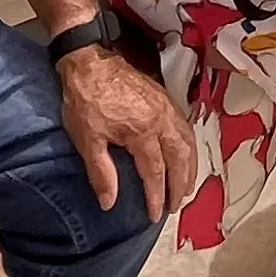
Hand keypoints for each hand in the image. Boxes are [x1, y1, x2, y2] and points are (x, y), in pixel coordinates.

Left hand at [54, 42, 187, 219]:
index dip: (156, 196)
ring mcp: (167, 109)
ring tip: (186, 187)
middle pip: (180, 160)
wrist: (90, 61)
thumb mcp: (87, 139)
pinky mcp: (166, 100)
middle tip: (176, 206)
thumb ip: (101, 173)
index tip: (155, 215)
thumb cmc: (86, 100)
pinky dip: (190, 147)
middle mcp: (162, 121)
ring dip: (190, 168)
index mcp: (143, 132)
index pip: (155, 173)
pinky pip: (186, 128)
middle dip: (180, 186)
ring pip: (188, 144)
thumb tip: (109, 204)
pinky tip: (186, 156)